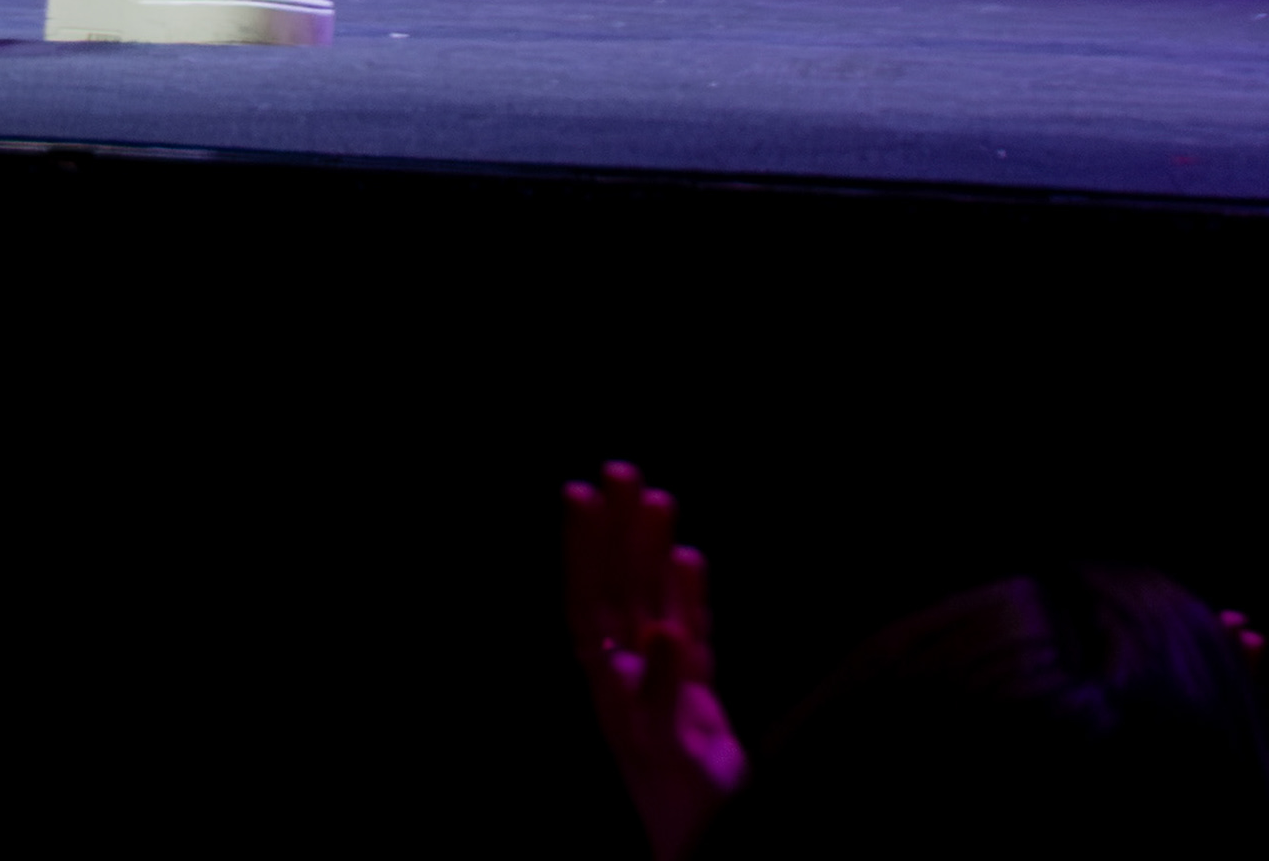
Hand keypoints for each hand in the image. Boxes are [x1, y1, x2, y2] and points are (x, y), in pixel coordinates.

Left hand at [564, 464, 748, 859]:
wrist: (711, 855)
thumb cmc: (684, 814)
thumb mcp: (669, 753)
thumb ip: (664, 691)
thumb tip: (661, 628)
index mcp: (610, 684)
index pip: (588, 600)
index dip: (583, 548)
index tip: (579, 492)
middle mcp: (631, 676)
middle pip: (619, 589)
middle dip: (618, 531)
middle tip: (620, 469)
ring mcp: (666, 685)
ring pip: (654, 602)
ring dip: (652, 552)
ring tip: (657, 497)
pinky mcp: (699, 703)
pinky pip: (693, 634)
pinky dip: (690, 597)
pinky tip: (689, 560)